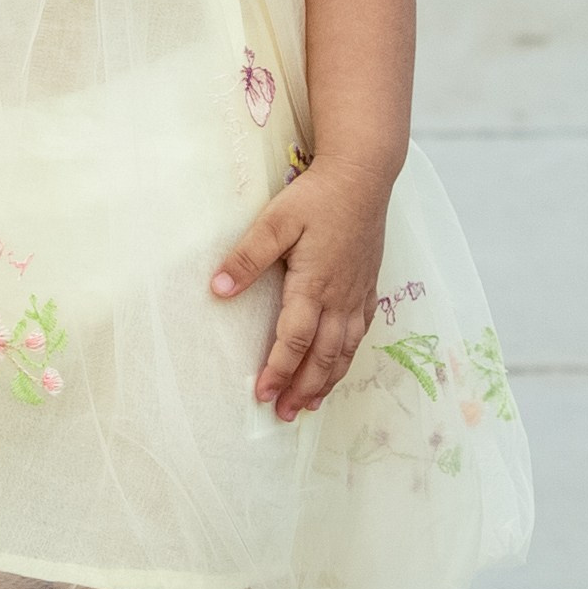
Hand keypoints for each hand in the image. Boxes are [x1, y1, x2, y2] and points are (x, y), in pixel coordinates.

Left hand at [212, 161, 391, 419]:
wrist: (363, 175)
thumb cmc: (318, 196)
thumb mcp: (275, 221)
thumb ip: (247, 257)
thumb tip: (218, 290)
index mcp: (313, 285)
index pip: (294, 340)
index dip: (278, 371)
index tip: (262, 395)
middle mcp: (339, 297)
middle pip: (323, 356)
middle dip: (303, 388)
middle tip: (285, 414)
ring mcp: (358, 292)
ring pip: (346, 350)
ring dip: (328, 380)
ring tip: (312, 404)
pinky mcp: (369, 284)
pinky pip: (362, 331)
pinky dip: (350, 355)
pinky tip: (341, 363)